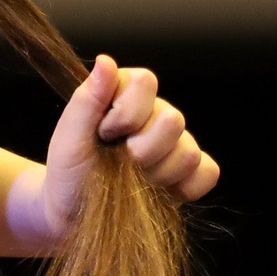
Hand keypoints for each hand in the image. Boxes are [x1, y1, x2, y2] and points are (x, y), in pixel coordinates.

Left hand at [12, 56, 220, 247]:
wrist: (76, 214)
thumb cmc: (69, 171)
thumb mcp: (69, 136)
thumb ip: (88, 98)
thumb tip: (105, 61)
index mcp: (126, 94)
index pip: (145, 82)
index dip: (124, 113)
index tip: (103, 133)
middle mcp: (156, 113)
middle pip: (172, 120)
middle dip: (139, 149)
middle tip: (117, 161)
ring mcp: (177, 142)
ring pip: (188, 152)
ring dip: (155, 173)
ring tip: (132, 179)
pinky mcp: (190, 173)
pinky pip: (207, 172)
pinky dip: (184, 187)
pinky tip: (157, 190)